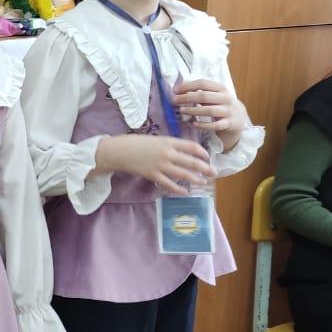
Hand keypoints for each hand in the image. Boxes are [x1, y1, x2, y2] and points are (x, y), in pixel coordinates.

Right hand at [95, 134, 213, 194]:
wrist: (118, 151)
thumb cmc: (134, 143)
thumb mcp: (154, 139)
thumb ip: (168, 145)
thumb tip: (181, 152)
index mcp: (168, 142)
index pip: (191, 146)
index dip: (202, 152)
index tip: (207, 156)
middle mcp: (167, 153)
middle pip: (191, 162)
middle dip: (204, 168)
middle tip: (213, 173)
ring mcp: (160, 165)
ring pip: (183, 174)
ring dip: (195, 179)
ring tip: (203, 183)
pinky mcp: (153, 175)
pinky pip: (169, 184)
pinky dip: (178, 189)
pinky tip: (185, 192)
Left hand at [173, 79, 245, 134]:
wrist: (238, 118)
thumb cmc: (220, 104)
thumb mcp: (214, 95)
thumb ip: (200, 91)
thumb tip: (179, 88)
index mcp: (221, 88)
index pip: (203, 83)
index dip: (188, 86)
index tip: (176, 90)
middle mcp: (226, 98)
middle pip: (204, 96)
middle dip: (187, 98)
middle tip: (174, 101)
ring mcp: (228, 111)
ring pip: (209, 110)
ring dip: (193, 111)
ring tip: (181, 111)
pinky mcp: (228, 124)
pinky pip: (215, 125)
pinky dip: (203, 125)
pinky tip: (193, 124)